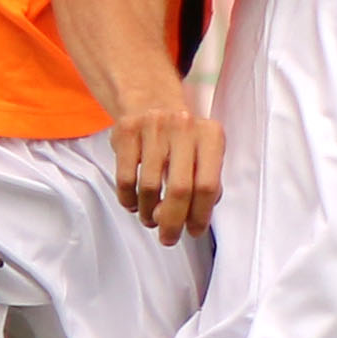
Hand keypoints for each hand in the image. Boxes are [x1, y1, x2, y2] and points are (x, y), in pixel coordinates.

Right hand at [112, 108, 223, 244]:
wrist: (150, 100)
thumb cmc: (182, 138)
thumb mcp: (203, 152)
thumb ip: (205, 183)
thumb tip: (191, 220)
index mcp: (210, 135)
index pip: (208, 185)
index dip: (200, 215)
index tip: (194, 231)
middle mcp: (184, 127)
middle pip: (180, 189)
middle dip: (173, 222)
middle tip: (168, 237)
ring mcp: (154, 127)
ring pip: (150, 187)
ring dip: (149, 212)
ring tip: (151, 218)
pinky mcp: (126, 132)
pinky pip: (126, 179)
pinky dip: (129, 199)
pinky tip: (134, 203)